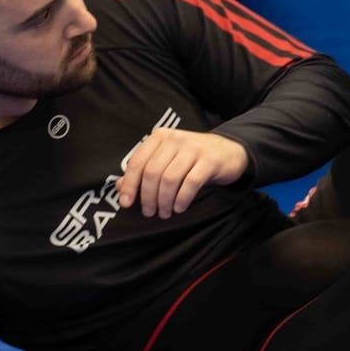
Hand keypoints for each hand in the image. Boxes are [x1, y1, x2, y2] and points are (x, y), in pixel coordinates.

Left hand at [118, 129, 248, 218]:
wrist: (229, 151)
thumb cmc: (193, 159)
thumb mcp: (167, 160)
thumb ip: (144, 171)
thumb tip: (120, 187)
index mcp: (160, 137)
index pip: (137, 162)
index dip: (129, 184)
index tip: (126, 203)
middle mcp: (175, 139)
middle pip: (152, 172)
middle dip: (148, 196)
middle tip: (149, 212)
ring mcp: (193, 149)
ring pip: (170, 178)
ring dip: (164, 201)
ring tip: (165, 213)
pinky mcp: (209, 161)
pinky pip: (191, 183)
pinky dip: (182, 199)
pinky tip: (180, 208)